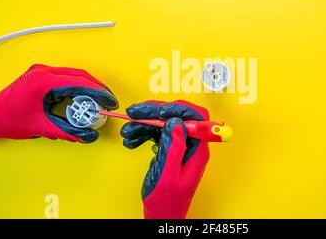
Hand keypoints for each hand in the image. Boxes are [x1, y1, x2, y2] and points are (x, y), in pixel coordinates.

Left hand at [0, 64, 117, 142]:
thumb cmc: (10, 121)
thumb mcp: (42, 128)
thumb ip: (69, 132)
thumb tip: (89, 136)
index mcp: (44, 81)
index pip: (79, 82)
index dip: (99, 92)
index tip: (110, 102)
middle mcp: (43, 71)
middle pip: (79, 75)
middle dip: (97, 87)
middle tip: (109, 100)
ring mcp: (41, 71)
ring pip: (73, 74)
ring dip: (88, 86)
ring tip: (100, 99)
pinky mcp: (40, 74)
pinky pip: (65, 76)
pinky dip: (78, 85)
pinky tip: (84, 96)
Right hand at [121, 100, 209, 218]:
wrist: (162, 215)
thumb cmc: (167, 202)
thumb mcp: (168, 175)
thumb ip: (174, 147)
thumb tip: (176, 122)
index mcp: (197, 151)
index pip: (197, 119)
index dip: (180, 109)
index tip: (160, 110)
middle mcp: (191, 146)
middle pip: (177, 118)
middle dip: (155, 113)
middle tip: (135, 113)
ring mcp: (180, 147)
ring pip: (165, 125)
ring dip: (144, 124)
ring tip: (128, 130)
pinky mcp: (170, 150)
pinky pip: (158, 135)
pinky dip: (143, 134)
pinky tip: (132, 140)